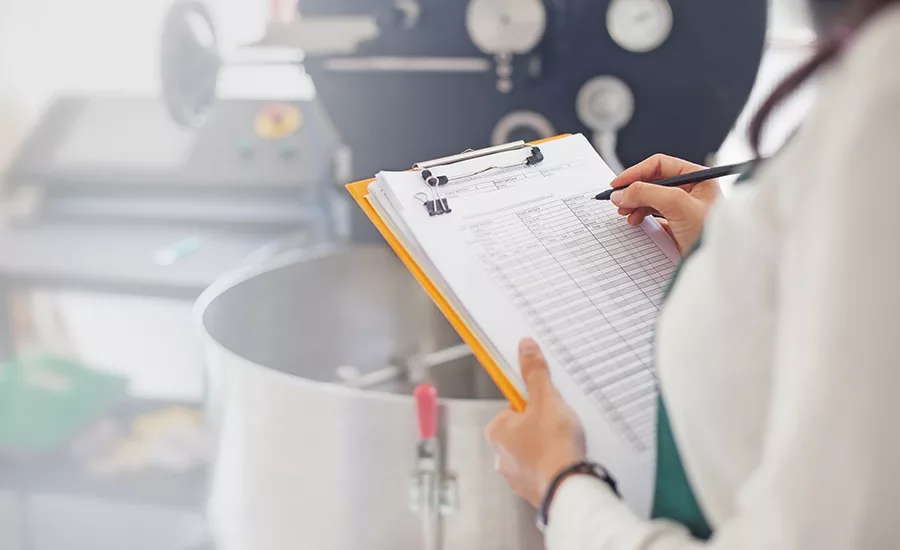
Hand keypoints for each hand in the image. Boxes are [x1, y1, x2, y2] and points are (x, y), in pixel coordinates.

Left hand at [485, 338, 585, 506]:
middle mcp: (500, 456)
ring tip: (567, 444)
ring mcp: (516, 476)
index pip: (514, 407)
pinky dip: (554, 465)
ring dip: (549, 446)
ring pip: (533, 451)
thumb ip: (535, 373)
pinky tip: (567, 461)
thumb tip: (525, 347)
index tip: (549, 405)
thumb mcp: (547, 400)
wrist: (569, 487)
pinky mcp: (533, 490)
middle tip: (561, 424)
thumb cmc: (554, 445)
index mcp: (497, 431)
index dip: (535, 403)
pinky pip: (543, 470)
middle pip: (524, 429)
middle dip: (542, 425)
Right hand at [609, 154, 720, 253]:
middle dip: (633, 190)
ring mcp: (684, 208)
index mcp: (697, 177)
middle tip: (618, 200)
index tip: (618, 184)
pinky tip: (636, 222)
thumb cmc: (709, 233)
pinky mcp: (678, 225)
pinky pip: (654, 215)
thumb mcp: (677, 205)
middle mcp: (692, 190)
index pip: (660, 165)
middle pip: (653, 181)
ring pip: (651, 198)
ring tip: (625, 213)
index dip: (636, 172)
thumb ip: (647, 193)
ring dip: (635, 203)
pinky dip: (641, 216)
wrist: (716, 266)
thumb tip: (622, 192)